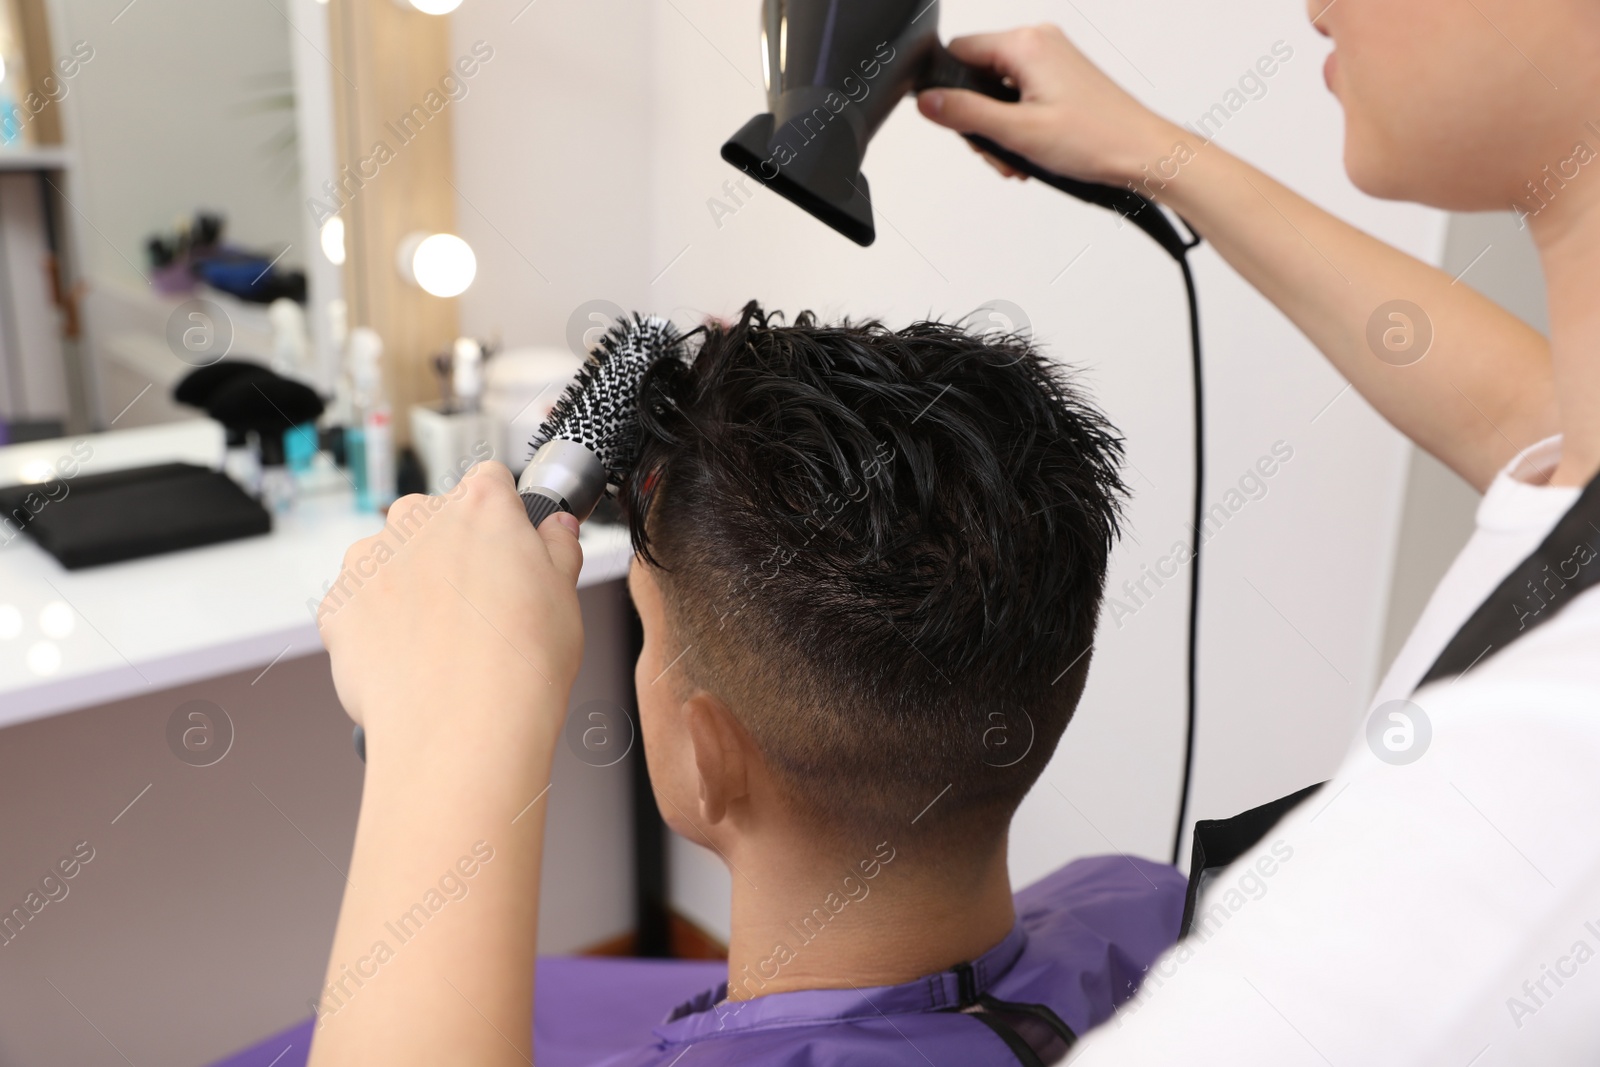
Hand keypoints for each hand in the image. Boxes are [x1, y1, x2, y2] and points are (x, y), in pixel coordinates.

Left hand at [318, 462, 583, 765]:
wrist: (460, 727)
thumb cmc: (520, 662)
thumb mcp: (566, 595)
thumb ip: (558, 548)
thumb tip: (556, 530)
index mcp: (479, 506)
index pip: (490, 483)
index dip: (503, 519)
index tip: (509, 550)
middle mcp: (417, 519)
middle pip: (433, 520)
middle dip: (451, 553)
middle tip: (480, 607)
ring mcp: (369, 562)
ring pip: (391, 562)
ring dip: (410, 588)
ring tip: (442, 643)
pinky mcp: (337, 606)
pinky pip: (359, 607)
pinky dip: (378, 629)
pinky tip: (410, 662)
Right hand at [917, 24, 1178, 186]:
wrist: (1144, 153)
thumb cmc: (1098, 140)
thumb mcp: (1019, 133)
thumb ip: (967, 116)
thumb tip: (928, 103)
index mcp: (1027, 44)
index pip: (959, 52)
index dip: (950, 91)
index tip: (961, 125)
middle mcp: (1040, 42)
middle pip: (977, 74)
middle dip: (980, 119)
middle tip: (1000, 151)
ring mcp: (1053, 58)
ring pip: (999, 90)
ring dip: (1001, 129)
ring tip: (1021, 157)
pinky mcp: (1062, 76)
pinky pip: (1022, 95)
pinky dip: (1019, 124)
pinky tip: (1033, 150)